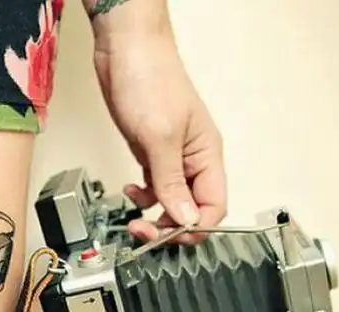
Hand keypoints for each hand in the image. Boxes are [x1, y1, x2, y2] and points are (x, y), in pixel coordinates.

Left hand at [93, 31, 226, 243]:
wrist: (125, 50)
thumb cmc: (150, 80)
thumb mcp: (159, 137)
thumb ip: (171, 182)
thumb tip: (184, 218)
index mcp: (207, 156)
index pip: (213, 207)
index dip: (192, 227)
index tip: (166, 235)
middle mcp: (193, 160)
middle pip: (191, 209)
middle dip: (169, 225)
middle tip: (143, 230)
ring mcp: (172, 156)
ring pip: (172, 200)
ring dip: (154, 213)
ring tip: (134, 215)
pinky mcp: (152, 152)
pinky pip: (155, 186)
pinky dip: (143, 196)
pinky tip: (130, 190)